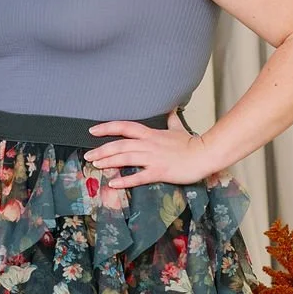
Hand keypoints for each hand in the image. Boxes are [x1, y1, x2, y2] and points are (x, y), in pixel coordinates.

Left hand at [84, 117, 215, 188]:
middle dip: (101, 149)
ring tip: (95, 165)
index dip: (107, 128)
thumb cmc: (192, 143)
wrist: (205, 154)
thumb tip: (171, 110)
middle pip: (120, 144)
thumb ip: (171, 120)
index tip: (92, 130)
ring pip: (126, 157)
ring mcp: (153, 158)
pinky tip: (113, 183)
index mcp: (151, 134)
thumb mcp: (178, 128)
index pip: (125, 127)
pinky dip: (125, 180)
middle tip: (87, 156)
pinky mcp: (159, 171)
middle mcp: (149, 144)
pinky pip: (139, 177)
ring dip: (108, 161)